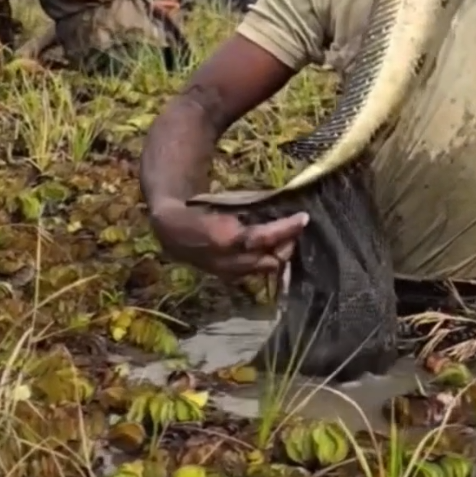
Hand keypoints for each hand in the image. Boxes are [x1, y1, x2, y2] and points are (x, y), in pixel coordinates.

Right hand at [149, 198, 307, 278]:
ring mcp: (228, 273)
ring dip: (277, 255)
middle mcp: (229, 261)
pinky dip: (265, 261)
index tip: (304, 217)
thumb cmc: (199, 209)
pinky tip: (269, 249)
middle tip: (295, 229)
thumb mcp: (222, 202)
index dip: (287, 229)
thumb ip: (250, 205)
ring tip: (284, 239)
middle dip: (286, 246)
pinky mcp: (228, 278)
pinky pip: (255, 272)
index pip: (266, 238)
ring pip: (265, 269)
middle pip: (271, 260)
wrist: (171, 231)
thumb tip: (281, 198)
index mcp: (226, 240)